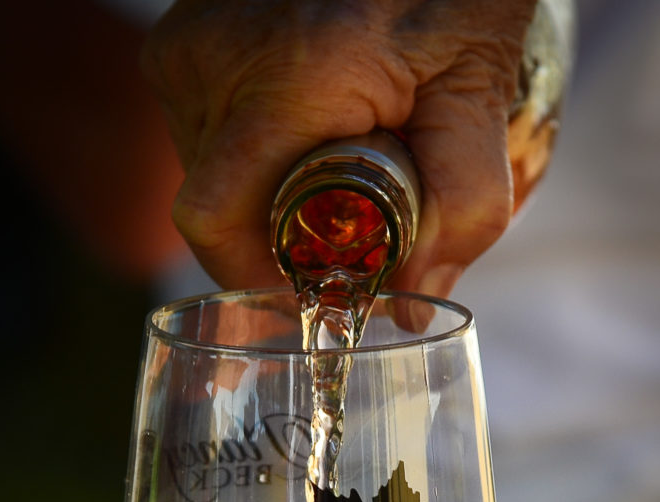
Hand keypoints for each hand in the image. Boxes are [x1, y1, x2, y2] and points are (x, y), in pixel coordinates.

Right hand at [140, 0, 538, 293]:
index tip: (299, 292)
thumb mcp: (479, 88)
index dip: (249, 276)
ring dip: (258, 191)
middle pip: (214, 205)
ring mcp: (189, 42)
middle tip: (335, 225)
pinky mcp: (180, 33)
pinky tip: (299, 126)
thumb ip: (464, 205)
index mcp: (288, 81)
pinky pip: (199, 128)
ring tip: (322, 160)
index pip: (215, 220)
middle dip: (270, 236)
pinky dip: (247, 149)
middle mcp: (216, 59)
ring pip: (202, 171)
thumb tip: (411, 309)